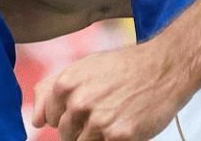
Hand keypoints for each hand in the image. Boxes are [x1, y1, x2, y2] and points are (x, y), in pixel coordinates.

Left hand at [34, 39, 196, 140]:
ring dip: (98, 137)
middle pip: (66, 135)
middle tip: (105, 112)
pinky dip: (114, 140)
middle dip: (82, 129)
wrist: (164, 68)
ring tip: (115, 118)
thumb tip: (36, 121)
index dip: (69, 116)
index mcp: (66, 84)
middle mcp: (79, 103)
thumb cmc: (123, 67)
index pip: (52, 119)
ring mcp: (99, 122)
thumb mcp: (83, 67)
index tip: (87, 107)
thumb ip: (51, 90)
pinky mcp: (119, 137)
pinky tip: (126, 124)